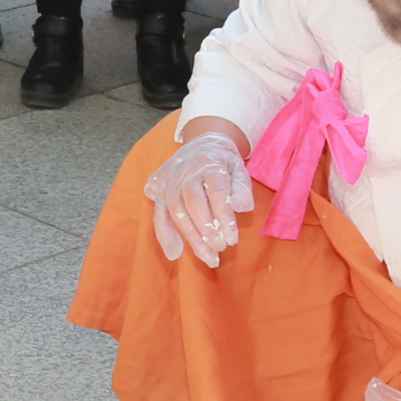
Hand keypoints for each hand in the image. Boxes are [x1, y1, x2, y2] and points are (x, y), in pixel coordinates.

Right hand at [144, 127, 252, 268]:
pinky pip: (159, 214)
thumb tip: (242, 206)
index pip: (216, 191)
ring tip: (208, 257)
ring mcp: (169, 179)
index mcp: (209, 163)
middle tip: (220, 248)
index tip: (232, 239)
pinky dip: (165, 235)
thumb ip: (242, 188)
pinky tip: (175, 253)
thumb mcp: (240, 170)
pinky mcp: (158, 189)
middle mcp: (186, 170)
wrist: (202, 143)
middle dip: (205, 228)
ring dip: (190, 237)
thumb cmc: (224, 164)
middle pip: (192, 201)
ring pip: (174, 210)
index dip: (224, 216)